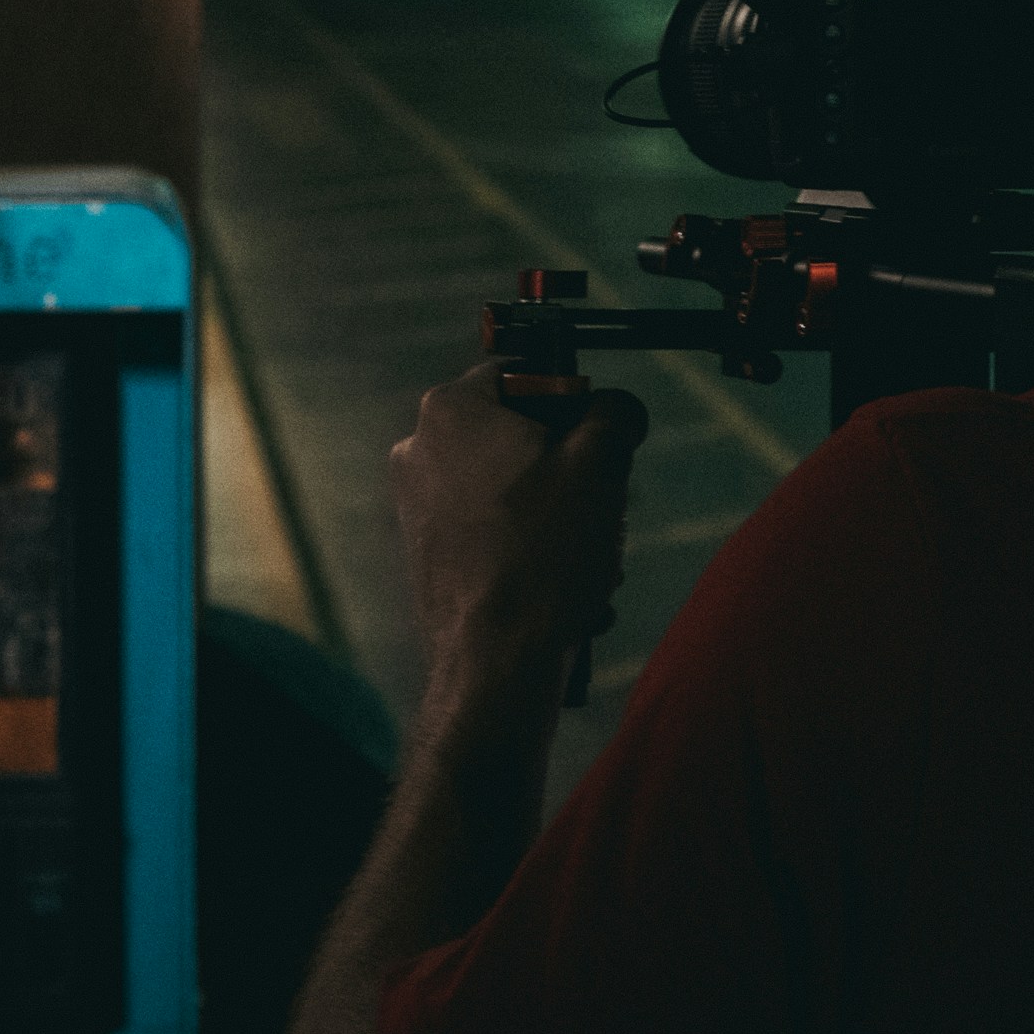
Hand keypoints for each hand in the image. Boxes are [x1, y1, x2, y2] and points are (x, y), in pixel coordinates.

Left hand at [388, 359, 646, 714]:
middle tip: (605, 507)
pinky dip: (532, 551)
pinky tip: (566, 589)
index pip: (527, 372)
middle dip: (573, 471)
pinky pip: (493, 532)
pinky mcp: (427, 553)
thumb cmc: (544, 553)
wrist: (496, 661)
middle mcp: (420, 448)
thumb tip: (617, 408)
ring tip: (591, 558)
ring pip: (513, 489)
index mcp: (453, 409)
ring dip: (562, 517)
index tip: (604, 438)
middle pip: (521, 436)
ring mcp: (417, 504)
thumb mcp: (600, 464)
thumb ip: (614, 415)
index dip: (576, 401)